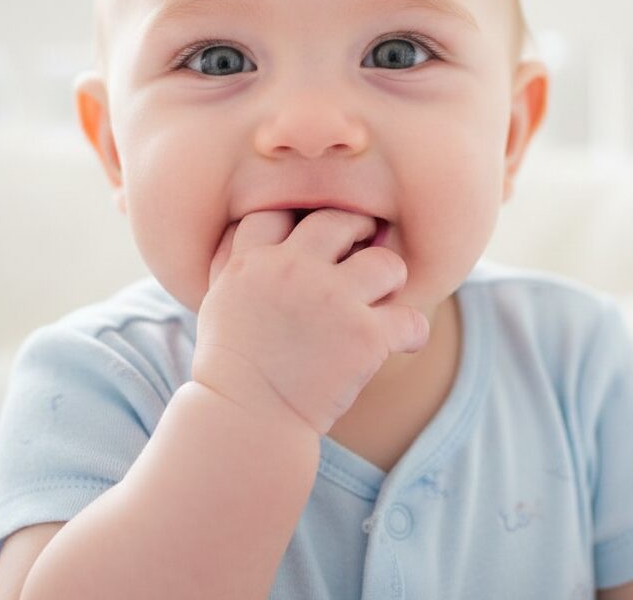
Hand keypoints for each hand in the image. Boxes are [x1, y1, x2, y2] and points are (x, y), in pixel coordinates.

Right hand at [192, 209, 429, 436]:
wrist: (245, 421)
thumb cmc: (231, 368)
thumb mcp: (220, 302)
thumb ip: (237, 262)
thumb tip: (251, 236)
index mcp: (253, 261)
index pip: (279, 211)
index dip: (298, 218)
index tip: (312, 237)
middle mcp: (293, 270)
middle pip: (337, 221)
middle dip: (356, 231)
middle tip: (364, 247)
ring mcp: (331, 300)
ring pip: (386, 263)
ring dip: (391, 279)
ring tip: (385, 296)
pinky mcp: (364, 336)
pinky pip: (410, 319)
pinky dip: (412, 331)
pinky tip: (404, 340)